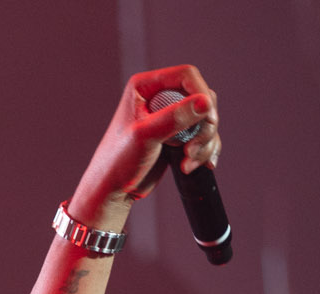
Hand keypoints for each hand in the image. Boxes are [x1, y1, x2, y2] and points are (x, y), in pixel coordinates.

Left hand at [71, 65, 220, 223]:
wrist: (111, 192)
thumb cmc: (118, 163)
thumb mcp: (145, 137)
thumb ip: (174, 118)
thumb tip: (205, 102)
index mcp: (145, 87)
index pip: (186, 76)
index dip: (201, 93)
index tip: (208, 118)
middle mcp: (159, 97)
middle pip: (200, 97)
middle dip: (204, 124)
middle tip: (193, 148)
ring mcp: (169, 117)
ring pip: (204, 118)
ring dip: (204, 141)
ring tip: (189, 161)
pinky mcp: (175, 136)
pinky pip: (202, 135)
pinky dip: (204, 150)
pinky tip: (194, 164)